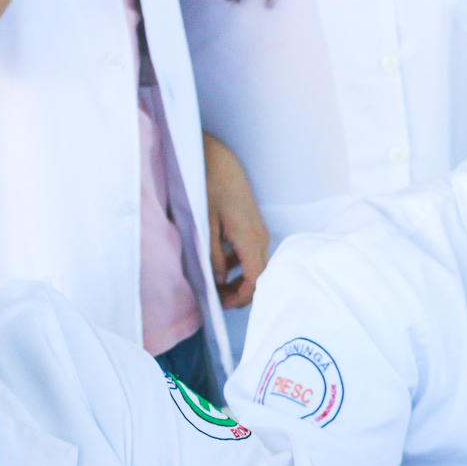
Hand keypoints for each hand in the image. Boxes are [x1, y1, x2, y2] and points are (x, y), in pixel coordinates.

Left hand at [203, 133, 268, 307]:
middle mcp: (261, 239)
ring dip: (239, 281)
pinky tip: (219, 267)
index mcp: (250, 239)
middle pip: (259, 278)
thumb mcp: (205, 224)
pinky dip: (239, 267)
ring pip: (256, 268)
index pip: (255, 280)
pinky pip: (252, 256)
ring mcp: (260, 233)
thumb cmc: (210, 187)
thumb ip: (213, 255)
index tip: (222, 304)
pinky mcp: (254, 229)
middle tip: (216, 299)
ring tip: (215, 286)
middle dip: (239, 293)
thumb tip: (219, 281)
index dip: (241, 298)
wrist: (219, 161)